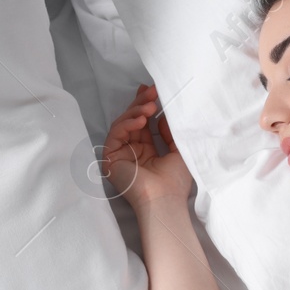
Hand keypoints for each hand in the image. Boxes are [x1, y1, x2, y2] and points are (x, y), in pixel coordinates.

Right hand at [102, 83, 193, 209]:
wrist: (165, 200)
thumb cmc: (175, 181)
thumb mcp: (179, 149)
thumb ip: (170, 131)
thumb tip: (162, 115)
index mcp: (147, 151)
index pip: (143, 123)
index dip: (145, 105)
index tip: (152, 89)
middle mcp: (132, 151)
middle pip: (131, 120)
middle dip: (140, 104)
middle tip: (151, 91)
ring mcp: (120, 155)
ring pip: (122, 124)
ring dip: (135, 112)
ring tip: (150, 106)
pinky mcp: (110, 158)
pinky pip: (116, 134)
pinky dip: (127, 124)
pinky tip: (141, 120)